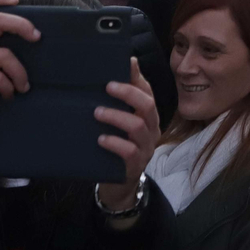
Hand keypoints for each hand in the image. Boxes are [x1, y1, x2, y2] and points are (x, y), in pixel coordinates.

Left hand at [94, 58, 159, 211]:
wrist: (118, 186)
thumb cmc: (117, 148)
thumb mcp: (119, 124)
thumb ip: (119, 104)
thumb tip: (113, 74)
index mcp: (148, 117)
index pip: (148, 92)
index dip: (138, 77)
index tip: (127, 63)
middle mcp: (152, 130)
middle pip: (148, 105)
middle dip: (128, 93)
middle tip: (108, 87)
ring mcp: (146, 148)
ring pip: (138, 126)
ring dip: (116, 116)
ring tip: (97, 113)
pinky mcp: (136, 165)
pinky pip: (129, 151)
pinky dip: (114, 142)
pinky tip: (101, 139)